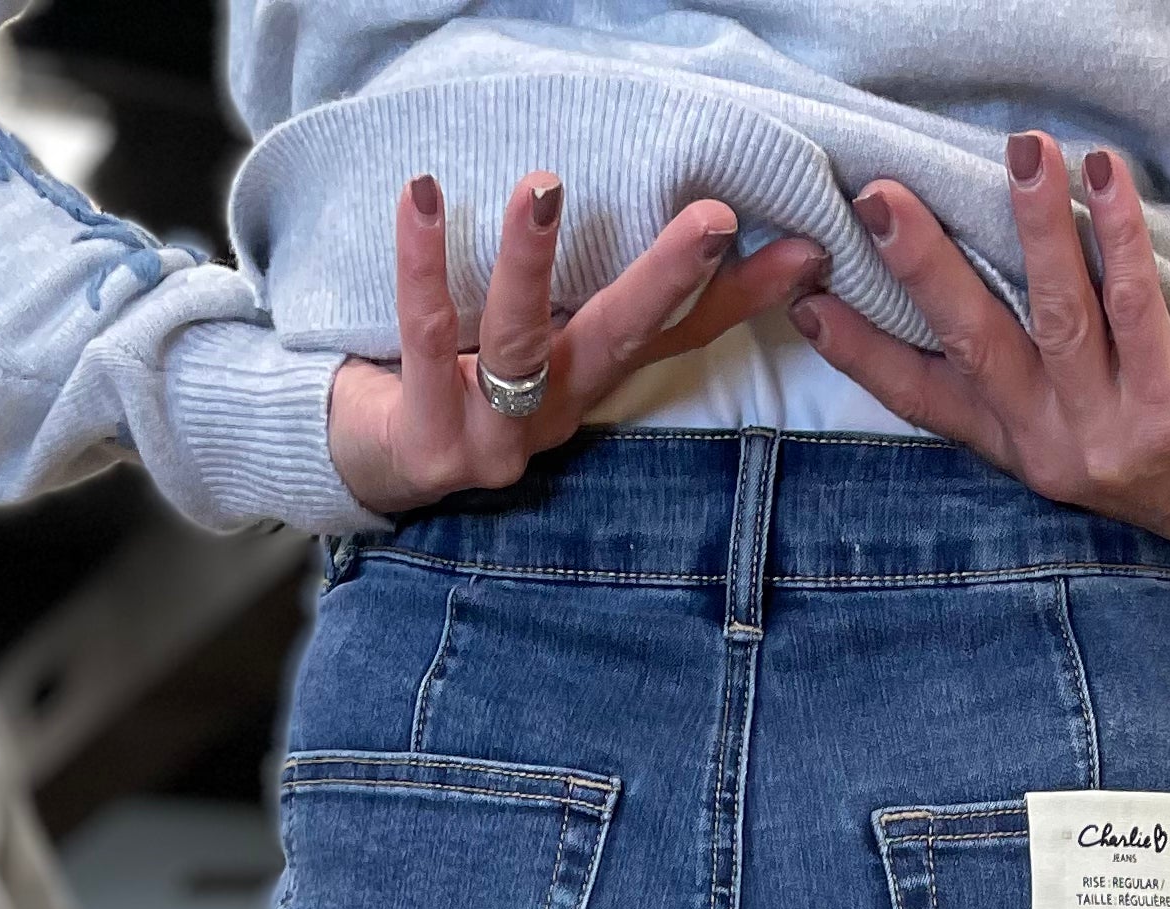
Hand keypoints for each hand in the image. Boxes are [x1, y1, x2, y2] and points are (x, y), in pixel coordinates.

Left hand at [328, 172, 825, 518]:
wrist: (365, 459)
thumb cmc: (453, 376)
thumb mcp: (534, 331)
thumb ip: (587, 287)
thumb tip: (660, 220)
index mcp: (588, 379)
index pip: (678, 335)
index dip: (740, 295)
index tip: (804, 249)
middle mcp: (554, 413)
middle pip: (618, 342)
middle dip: (665, 282)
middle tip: (712, 220)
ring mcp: (494, 439)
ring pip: (520, 346)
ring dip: (531, 265)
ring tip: (541, 188)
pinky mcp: (429, 444)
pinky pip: (425, 338)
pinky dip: (421, 264)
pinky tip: (422, 197)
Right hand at [791, 138, 1169, 555]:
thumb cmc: (1161, 432)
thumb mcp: (1073, 419)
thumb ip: (1022, 369)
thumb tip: (962, 272)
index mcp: (1015, 442)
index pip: (922, 397)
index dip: (860, 351)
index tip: (804, 300)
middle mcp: (1048, 444)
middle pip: (973, 345)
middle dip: (924, 269)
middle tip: (882, 198)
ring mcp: (1106, 435)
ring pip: (1055, 318)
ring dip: (1035, 229)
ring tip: (1022, 152)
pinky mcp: (1168, 414)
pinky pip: (1136, 309)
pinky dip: (1118, 237)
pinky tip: (1105, 177)